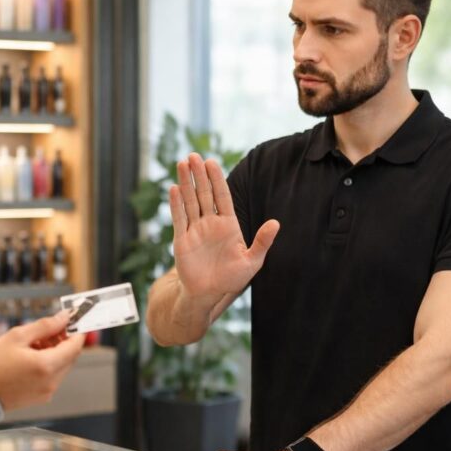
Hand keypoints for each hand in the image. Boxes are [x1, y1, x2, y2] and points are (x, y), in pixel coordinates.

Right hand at [0, 310, 84, 410]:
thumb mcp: (17, 337)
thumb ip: (45, 326)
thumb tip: (64, 317)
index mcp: (47, 366)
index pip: (75, 346)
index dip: (76, 331)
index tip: (72, 321)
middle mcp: (51, 382)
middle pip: (70, 356)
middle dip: (62, 341)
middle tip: (47, 330)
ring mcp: (47, 392)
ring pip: (61, 366)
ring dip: (54, 352)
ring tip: (32, 344)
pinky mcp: (40, 398)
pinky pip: (52, 377)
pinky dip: (47, 364)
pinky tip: (29, 357)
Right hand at [170, 153, 278, 302]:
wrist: (208, 294)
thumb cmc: (231, 279)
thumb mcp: (252, 261)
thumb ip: (262, 242)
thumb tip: (276, 223)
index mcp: (228, 225)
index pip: (222, 197)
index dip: (217, 179)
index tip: (212, 162)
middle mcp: (210, 223)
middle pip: (204, 194)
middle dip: (199, 175)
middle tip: (194, 156)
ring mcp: (195, 230)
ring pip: (190, 201)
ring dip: (186, 183)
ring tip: (182, 164)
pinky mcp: (182, 240)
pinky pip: (179, 219)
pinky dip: (176, 204)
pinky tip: (174, 189)